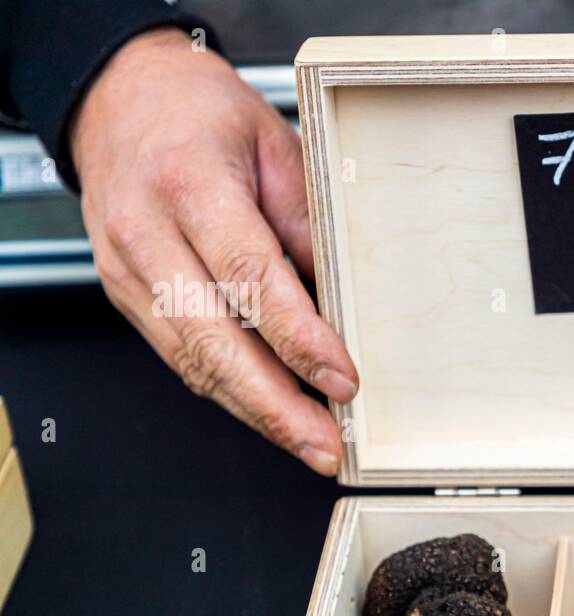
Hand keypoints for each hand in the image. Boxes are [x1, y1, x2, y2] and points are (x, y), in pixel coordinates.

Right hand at [71, 28, 356, 475]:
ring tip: (309, 443)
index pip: (249, 276)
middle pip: (214, 340)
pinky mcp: (124, 294)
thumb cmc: (200, 113)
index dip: (298, 338)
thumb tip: (342, 300)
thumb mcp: (274, 143)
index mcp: (189, 183)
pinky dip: (229, 390)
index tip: (342, 379)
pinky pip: (180, 356)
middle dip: (275, 405)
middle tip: (325, 445)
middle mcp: (146, 233)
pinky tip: (269, 412)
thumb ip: (306, 221)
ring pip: (193, 361)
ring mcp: (127, 270)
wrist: (117, 97)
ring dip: (255, 411)